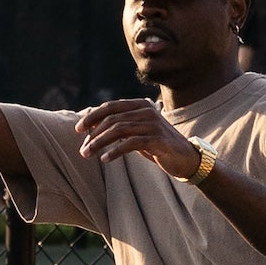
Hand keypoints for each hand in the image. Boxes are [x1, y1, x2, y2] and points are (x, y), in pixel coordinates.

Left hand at [74, 99, 200, 178]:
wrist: (187, 158)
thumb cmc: (158, 145)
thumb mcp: (138, 132)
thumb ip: (121, 127)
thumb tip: (92, 130)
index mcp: (140, 105)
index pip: (111, 107)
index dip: (92, 116)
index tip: (78, 129)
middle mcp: (146, 110)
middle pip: (112, 119)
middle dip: (93, 134)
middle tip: (82, 149)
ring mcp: (153, 124)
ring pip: (119, 130)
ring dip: (100, 143)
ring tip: (88, 154)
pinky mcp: (158, 139)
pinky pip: (131, 143)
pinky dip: (115, 151)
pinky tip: (105, 159)